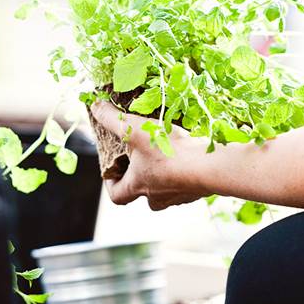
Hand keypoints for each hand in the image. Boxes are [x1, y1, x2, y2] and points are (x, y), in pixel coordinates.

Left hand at [91, 102, 210, 210]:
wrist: (209, 166)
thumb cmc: (168, 151)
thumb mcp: (134, 129)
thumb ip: (112, 118)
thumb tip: (94, 107)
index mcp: (138, 186)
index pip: (117, 195)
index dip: (111, 183)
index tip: (113, 170)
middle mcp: (157, 197)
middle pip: (143, 191)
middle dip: (142, 174)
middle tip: (143, 154)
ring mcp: (179, 196)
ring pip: (165, 187)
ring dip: (163, 171)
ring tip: (166, 149)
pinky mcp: (197, 190)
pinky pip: (185, 182)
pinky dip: (183, 170)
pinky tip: (187, 152)